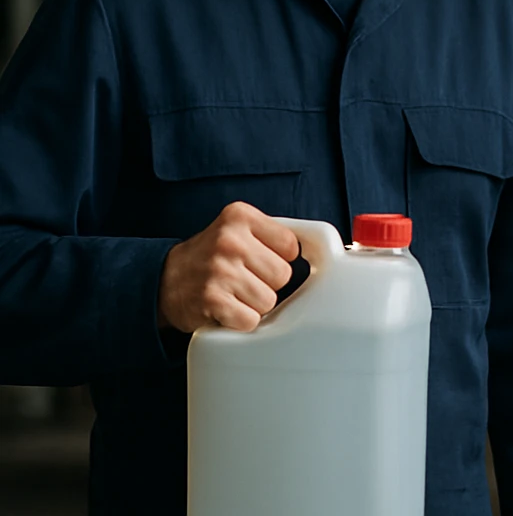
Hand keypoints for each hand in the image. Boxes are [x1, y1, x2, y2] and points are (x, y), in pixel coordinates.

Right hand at [157, 202, 300, 332]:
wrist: (163, 280)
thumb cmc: (212, 257)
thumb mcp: (238, 230)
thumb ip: (274, 234)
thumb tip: (323, 244)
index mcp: (240, 216)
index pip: (292, 246)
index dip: (279, 259)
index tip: (258, 260)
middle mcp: (229, 240)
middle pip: (283, 276)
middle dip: (267, 283)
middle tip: (242, 279)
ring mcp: (219, 270)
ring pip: (269, 301)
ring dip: (253, 304)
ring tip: (232, 293)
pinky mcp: (211, 300)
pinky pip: (250, 320)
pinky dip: (240, 321)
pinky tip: (224, 309)